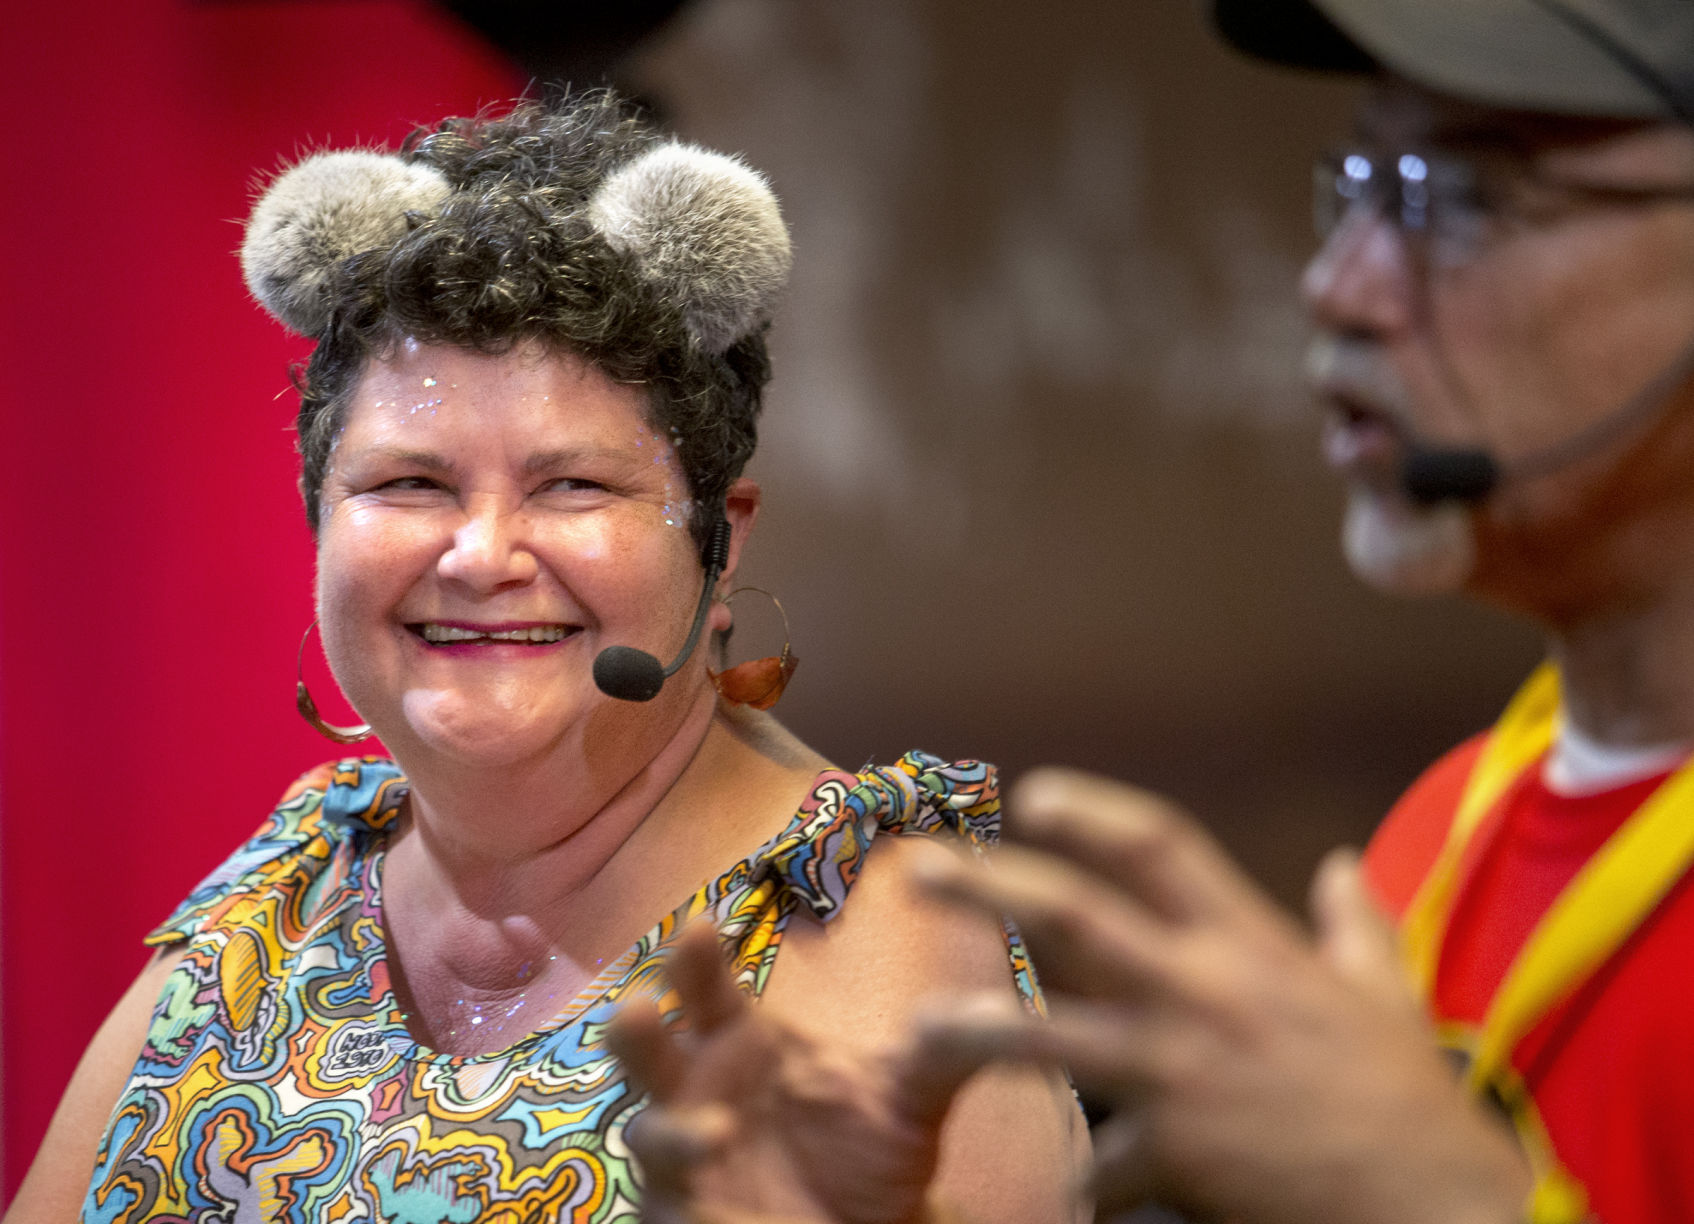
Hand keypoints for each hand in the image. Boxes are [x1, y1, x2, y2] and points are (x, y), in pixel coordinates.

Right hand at [608, 921, 989, 1223]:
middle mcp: (698, 1089)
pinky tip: (723, 1172)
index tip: (702, 926)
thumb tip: (998, 1005)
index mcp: (742, 1042)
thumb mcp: (914, 1098)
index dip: (694, 956)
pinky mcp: (680, 1212)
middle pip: (645, 1045)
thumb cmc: (873, 1151)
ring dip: (670, 1129)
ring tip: (718, 1133)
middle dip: (636, 1027)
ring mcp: (682, 1153)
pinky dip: (688, 1186)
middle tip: (646, 1007)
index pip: (704, 986)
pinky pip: (664, 1198)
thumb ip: (945, 1050)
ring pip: (644, 1129)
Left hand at [915, 768, 1533, 1223]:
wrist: (1435, 1210)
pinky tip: (1088, 1199)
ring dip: (978, 1033)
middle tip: (921, 868)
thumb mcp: (1386, 994)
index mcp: (1248, 945)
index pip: (1160, 846)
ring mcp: (1179, 1075)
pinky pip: (1102, 1170)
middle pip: (1074, 917)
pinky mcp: (1172, 1157)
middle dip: (990, 884)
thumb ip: (1356, 923)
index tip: (1032, 792)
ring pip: (1051, 1041)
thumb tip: (1339, 864)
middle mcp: (1201, 994)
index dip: (1091, 811)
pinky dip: (1091, 1185)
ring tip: (920, 1033)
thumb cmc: (1407, 1099)